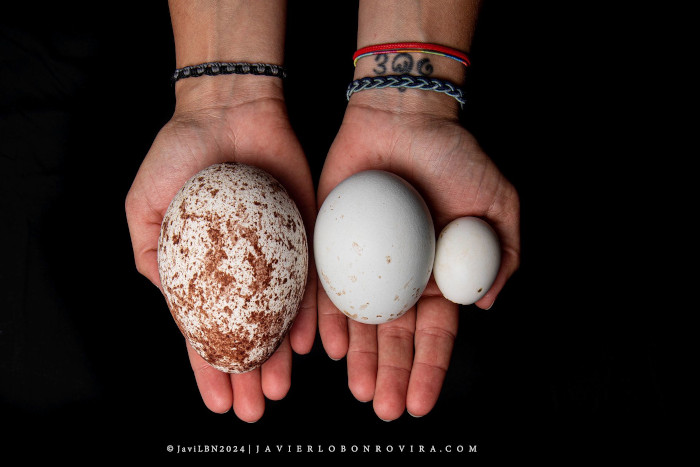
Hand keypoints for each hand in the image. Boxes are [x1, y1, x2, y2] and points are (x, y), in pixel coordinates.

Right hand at [125, 78, 316, 421]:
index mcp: (204, 269)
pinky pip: (310, 281)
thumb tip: (168, 302)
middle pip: (246, 332)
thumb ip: (147, 255)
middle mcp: (243, 270)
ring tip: (278, 388)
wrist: (230, 108)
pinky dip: (308, 313)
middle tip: (253, 408)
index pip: (205, 330)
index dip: (209, 369)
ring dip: (278, 356)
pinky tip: (306, 343)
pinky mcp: (307, 235)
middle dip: (248, 373)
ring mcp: (277, 256)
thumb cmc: (180, 151)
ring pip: (280, 317)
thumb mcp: (144, 205)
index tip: (217, 402)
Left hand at [317, 94, 519, 420]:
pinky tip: (329, 346)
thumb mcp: (497, 203)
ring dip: (360, 358)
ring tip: (361, 388)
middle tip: (386, 408)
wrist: (403, 116)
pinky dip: (326, 318)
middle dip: (391, 375)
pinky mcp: (328, 243)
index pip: (433, 334)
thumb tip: (486, 304)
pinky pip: (325, 288)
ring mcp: (361, 263)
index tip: (421, 403)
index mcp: (436, 276)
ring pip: (358, 322)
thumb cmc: (453, 156)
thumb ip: (502, 255)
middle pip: (393, 337)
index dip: (428, 370)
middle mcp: (398, 277)